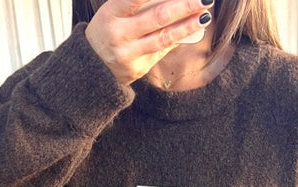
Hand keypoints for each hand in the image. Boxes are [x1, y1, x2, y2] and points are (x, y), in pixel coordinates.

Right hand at [85, 0, 212, 84]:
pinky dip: (177, 38)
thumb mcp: (113, 12)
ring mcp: (129, 54)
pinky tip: (192, 29)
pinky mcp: (138, 68)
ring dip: (187, 26)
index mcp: (111, 13)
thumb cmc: (107, 30)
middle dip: (183, 6)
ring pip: (163, 38)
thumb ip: (135, 5)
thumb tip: (171, 0)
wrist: (92, 68)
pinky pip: (161, 51)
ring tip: (205, 15)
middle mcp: (119, 34)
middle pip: (157, 17)